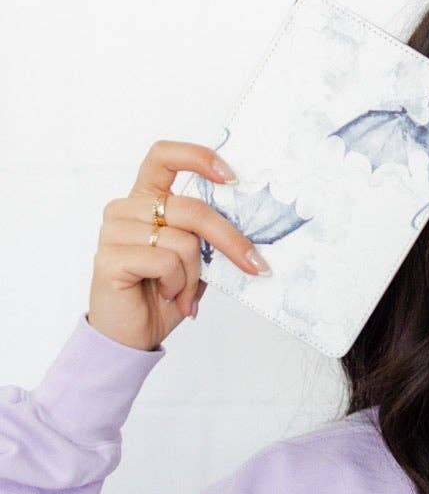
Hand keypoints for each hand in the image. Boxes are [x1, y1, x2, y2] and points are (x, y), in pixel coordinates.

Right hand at [88, 140, 268, 350]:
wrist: (132, 336)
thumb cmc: (162, 296)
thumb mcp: (195, 263)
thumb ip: (207, 239)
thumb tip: (248, 228)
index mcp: (145, 200)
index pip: (164, 157)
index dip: (198, 158)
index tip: (232, 177)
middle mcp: (126, 209)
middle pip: (191, 209)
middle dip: (230, 241)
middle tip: (254, 265)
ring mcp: (113, 231)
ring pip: (182, 241)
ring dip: (194, 275)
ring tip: (182, 293)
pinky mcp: (109, 257)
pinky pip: (165, 262)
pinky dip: (178, 284)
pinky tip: (167, 295)